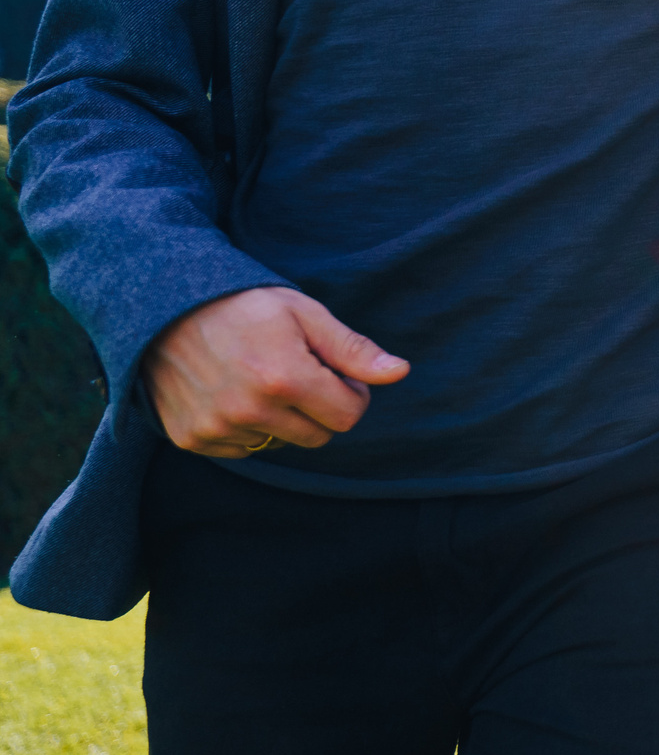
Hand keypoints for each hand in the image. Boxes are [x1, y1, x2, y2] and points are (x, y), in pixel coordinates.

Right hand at [140, 286, 409, 456]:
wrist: (163, 307)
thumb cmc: (244, 305)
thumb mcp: (305, 314)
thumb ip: (353, 349)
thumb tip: (399, 373)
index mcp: (285, 379)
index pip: (349, 416)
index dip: (350, 392)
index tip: (334, 371)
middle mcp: (250, 411)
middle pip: (319, 436)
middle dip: (320, 407)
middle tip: (300, 372)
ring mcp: (217, 428)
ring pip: (281, 443)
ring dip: (283, 418)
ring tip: (262, 377)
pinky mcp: (191, 438)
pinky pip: (243, 449)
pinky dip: (247, 427)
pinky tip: (234, 391)